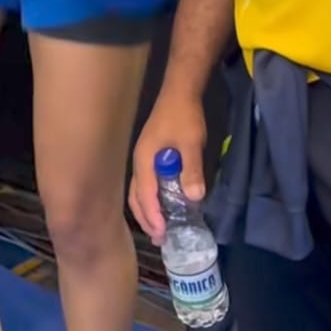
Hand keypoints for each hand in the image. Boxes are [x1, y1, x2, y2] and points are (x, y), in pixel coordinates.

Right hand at [130, 86, 206, 243]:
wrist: (180, 92)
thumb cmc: (184, 116)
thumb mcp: (191, 143)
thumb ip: (192, 169)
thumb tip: (194, 198)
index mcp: (144, 160)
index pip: (144, 195)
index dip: (152, 215)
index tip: (162, 233)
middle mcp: (139, 162)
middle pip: (136, 197)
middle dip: (146, 219)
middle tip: (159, 239)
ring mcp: (144, 159)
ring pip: (139, 192)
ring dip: (148, 211)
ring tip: (160, 229)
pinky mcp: (151, 157)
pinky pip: (147, 184)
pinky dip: (152, 199)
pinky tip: (164, 206)